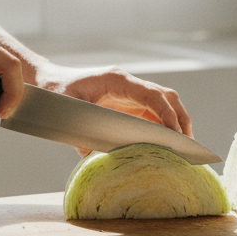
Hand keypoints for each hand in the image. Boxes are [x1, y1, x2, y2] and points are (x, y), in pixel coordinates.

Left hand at [29, 62, 193, 151]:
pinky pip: (153, 112)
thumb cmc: (55, 93)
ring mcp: (130, 92)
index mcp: (117, 80)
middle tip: (188, 144)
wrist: (48, 82)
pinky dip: (163, 126)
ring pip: (164, 103)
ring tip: (184, 146)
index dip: (167, 114)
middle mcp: (129, 84)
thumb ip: (78, 132)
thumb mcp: (66, 110)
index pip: (152, 95)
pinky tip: (167, 144)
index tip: (176, 134)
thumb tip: (91, 155)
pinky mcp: (128, 102)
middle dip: (180, 119)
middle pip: (166, 97)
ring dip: (176, 122)